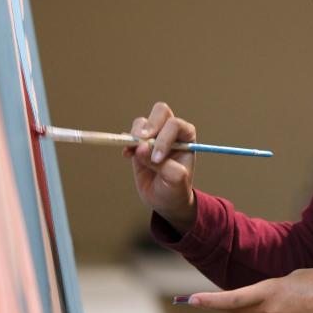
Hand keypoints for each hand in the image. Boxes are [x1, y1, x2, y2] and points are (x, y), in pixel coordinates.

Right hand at [123, 101, 196, 233]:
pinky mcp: (139, 145)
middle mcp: (170, 132)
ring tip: (134, 152)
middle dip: (150, 125)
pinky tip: (127, 155)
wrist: (165, 200)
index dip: (163, 139)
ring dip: (136, 134)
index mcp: (186, 137)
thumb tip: (141, 148)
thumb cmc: (176, 188)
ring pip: (143, 122)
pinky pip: (129, 135)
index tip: (157, 158)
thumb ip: (162, 164)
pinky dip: (126, 142)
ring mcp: (154, 137)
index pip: (175, 125)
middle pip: (160, 112)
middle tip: (142, 141)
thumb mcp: (175, 179)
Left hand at [188, 268, 312, 312]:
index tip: (191, 300)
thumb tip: (264, 300)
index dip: (210, 301)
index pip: (232, 298)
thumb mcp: (291, 277)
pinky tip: (297, 309)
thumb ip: (271, 289)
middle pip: (239, 311)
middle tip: (238, 294)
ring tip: (288, 298)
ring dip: (261, 311)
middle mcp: (269, 312)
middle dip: (235, 304)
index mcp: (269, 292)